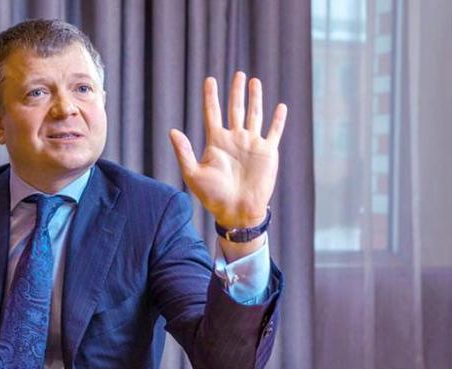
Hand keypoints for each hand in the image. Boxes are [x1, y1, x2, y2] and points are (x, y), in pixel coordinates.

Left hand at [169, 72, 286, 229]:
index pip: (213, 113)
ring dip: (255, 98)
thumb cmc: (212, 196)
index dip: (211, 97)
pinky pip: (274, 132)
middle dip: (236, 91)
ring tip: (254, 81)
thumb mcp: (193, 174)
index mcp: (216, 142)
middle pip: (235, 108)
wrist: (236, 211)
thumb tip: (172, 131)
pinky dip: (277, 120)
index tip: (209, 80)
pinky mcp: (267, 152)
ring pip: (254, 115)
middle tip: (238, 74)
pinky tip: (280, 107)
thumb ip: (184, 152)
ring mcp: (251, 144)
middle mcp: (234, 139)